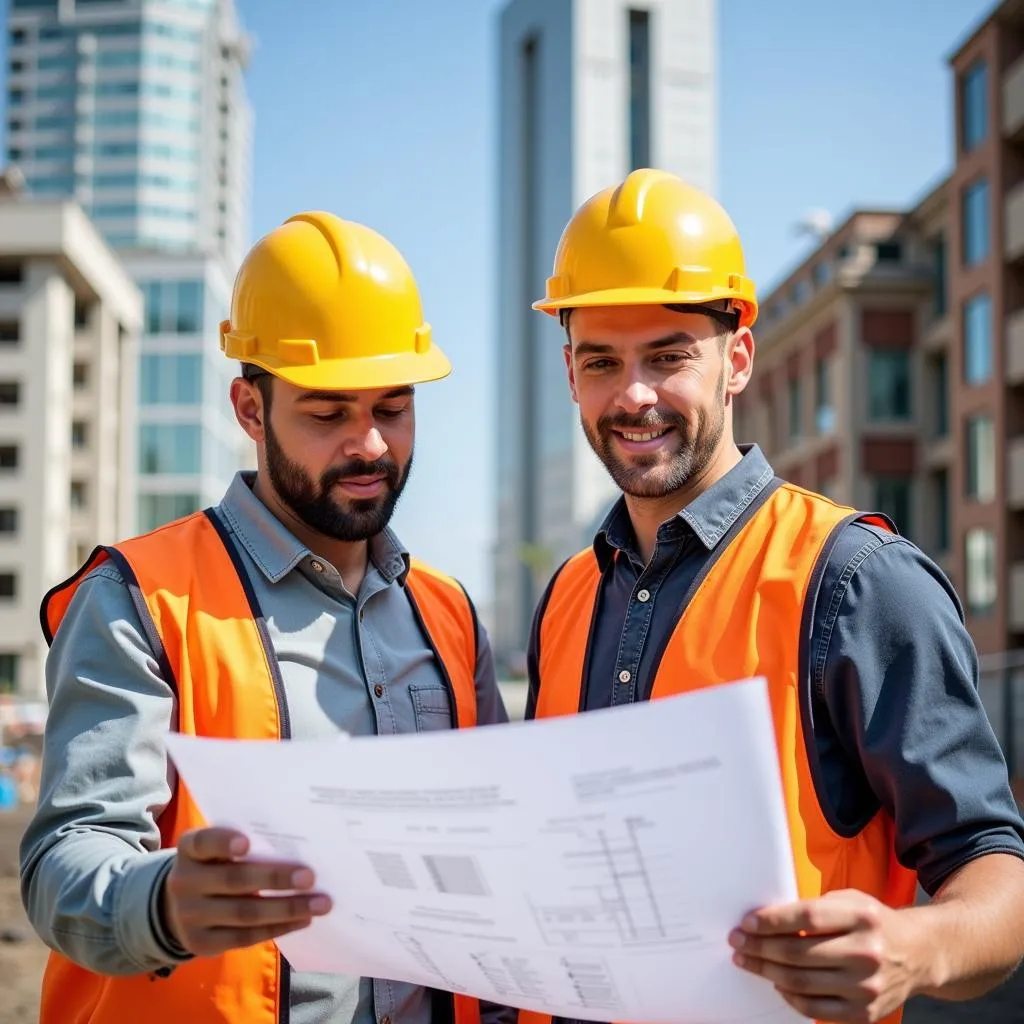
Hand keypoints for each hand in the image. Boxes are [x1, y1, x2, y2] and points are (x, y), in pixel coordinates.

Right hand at [160, 827, 331, 956]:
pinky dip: (278, 928)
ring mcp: (189, 916)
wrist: (181, 904)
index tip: (248, 843)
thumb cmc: (218, 864)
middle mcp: (184, 881)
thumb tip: (300, 847)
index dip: (224, 842)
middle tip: (310, 877)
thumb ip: (249, 844)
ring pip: (244, 913)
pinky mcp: (201, 943)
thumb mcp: (220, 848)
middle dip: (275, 878)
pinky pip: (245, 937)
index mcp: (190, 848)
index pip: (203, 841)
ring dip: (287, 909)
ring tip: (321, 904)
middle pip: (233, 880)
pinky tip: (303, 920)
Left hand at [729, 889, 922, 1022]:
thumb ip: (815, 908)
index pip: (806, 917)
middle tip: (737, 942)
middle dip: (759, 947)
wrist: (919, 954)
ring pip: (801, 982)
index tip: (747, 922)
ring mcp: (867, 987)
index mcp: (861, 917)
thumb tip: (765, 918)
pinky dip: (789, 996)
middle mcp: (867, 952)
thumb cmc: (872, 922)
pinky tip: (776, 982)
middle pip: (798, 952)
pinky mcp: (866, 1012)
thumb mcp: (849, 901)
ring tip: (747, 960)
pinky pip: (815, 1008)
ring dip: (766, 971)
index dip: (772, 920)